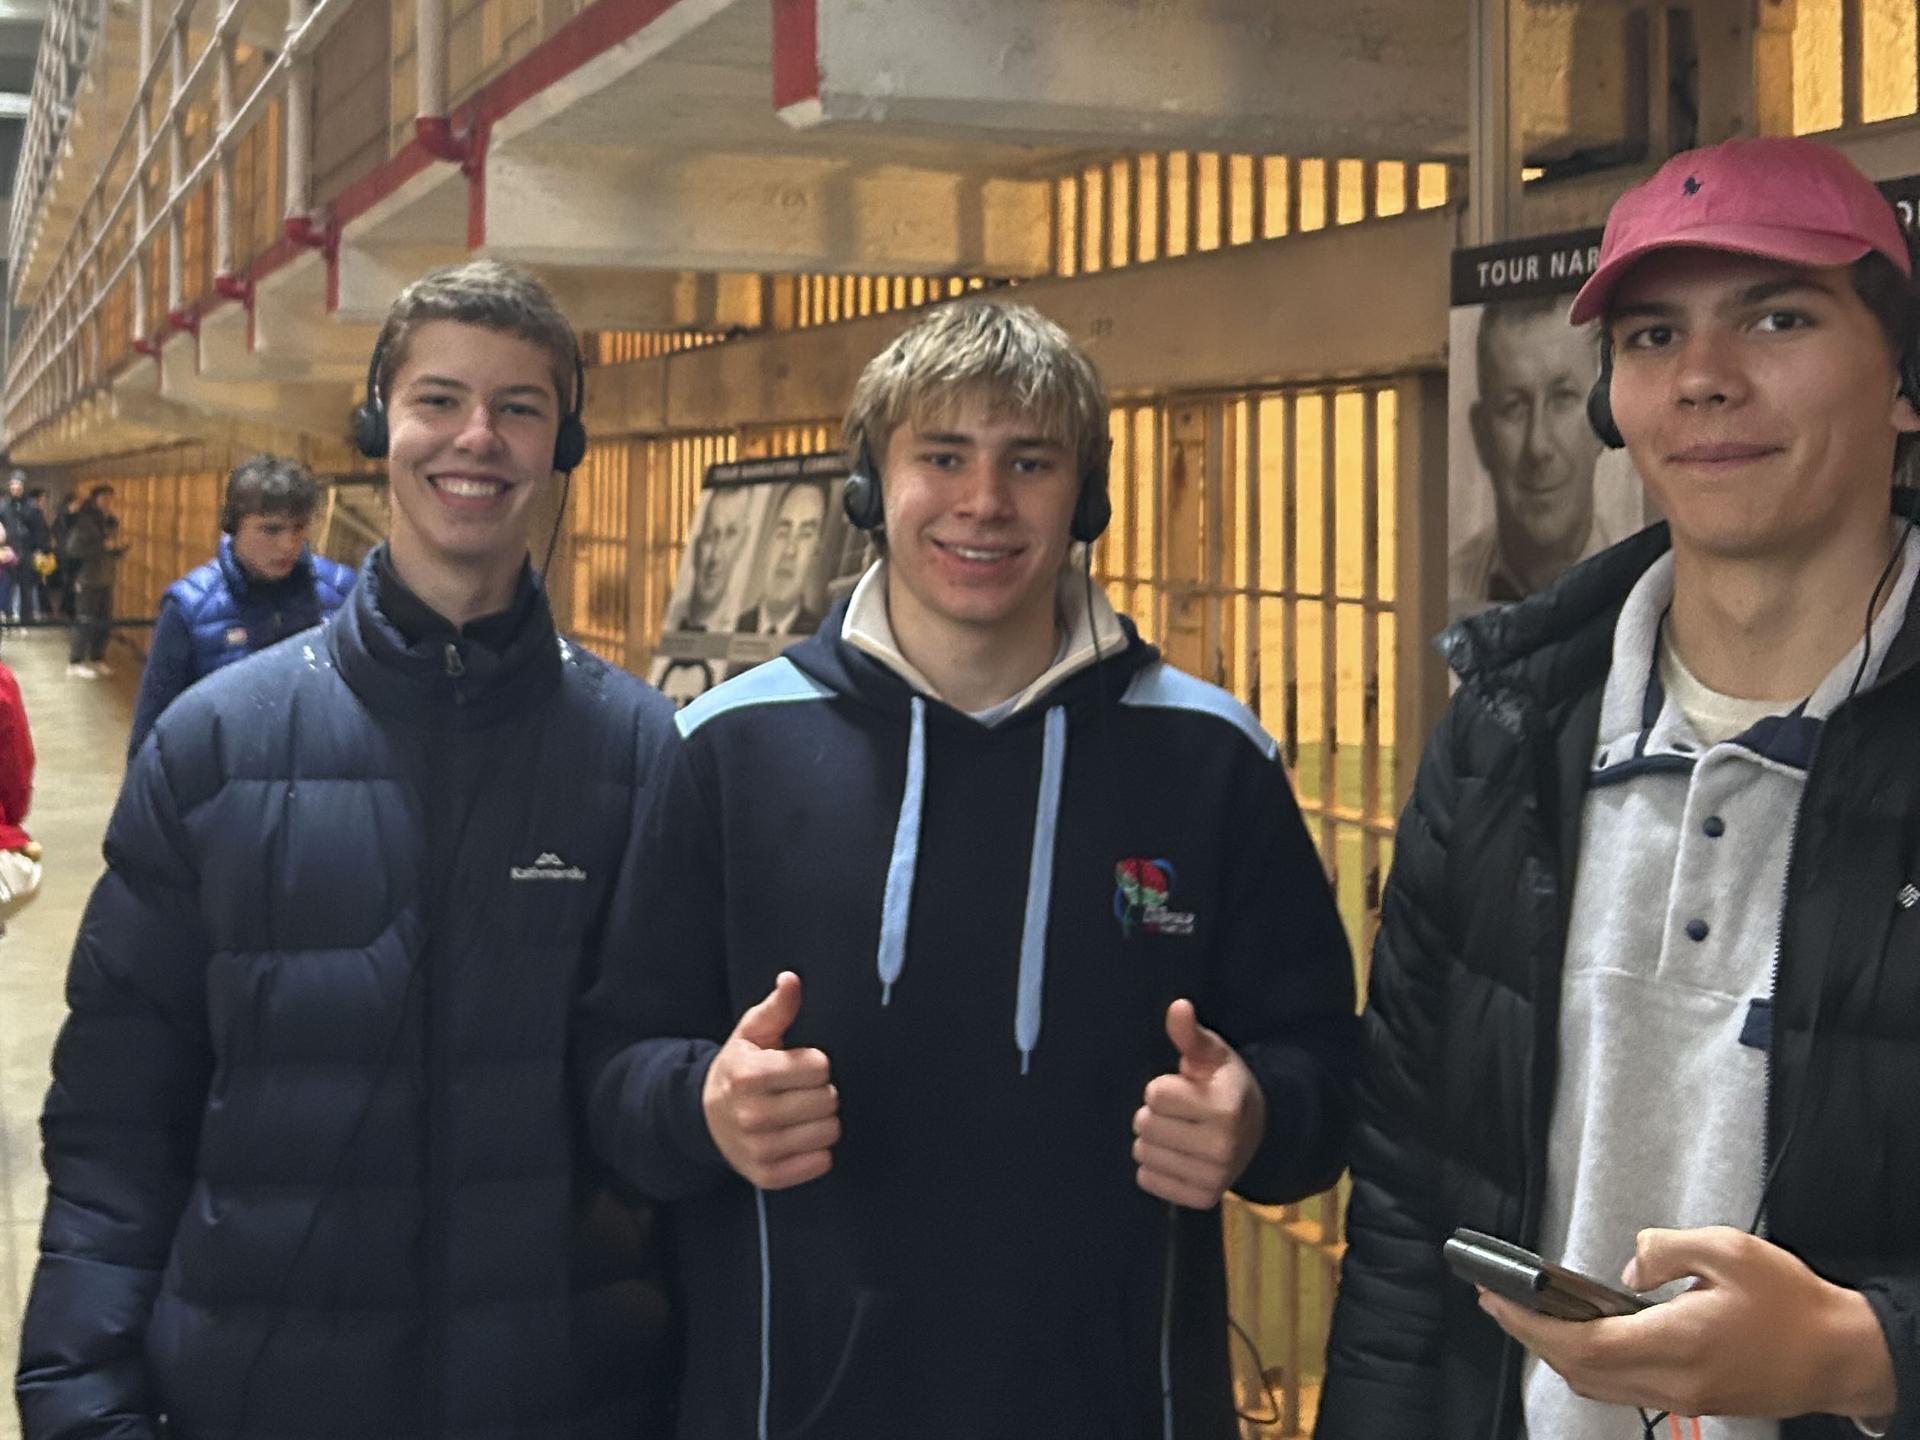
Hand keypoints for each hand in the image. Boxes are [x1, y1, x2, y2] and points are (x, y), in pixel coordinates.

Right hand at [700, 972, 839, 1189]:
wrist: (705, 1117)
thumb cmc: (739, 1070)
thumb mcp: (752, 1033)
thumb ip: (777, 1007)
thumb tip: (791, 980)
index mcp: (750, 1076)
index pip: (820, 1067)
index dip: (814, 1063)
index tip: (797, 1066)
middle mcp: (752, 1115)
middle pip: (828, 1100)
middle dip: (820, 1091)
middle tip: (798, 1090)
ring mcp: (760, 1149)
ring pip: (829, 1132)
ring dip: (821, 1121)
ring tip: (799, 1113)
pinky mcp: (768, 1175)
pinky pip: (820, 1163)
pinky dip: (816, 1150)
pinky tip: (798, 1137)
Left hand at [1131, 999, 1266, 1208]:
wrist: (1257, 1131)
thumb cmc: (1224, 1086)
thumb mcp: (1212, 1055)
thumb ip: (1190, 1034)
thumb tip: (1178, 1006)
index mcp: (1225, 1108)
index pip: (1155, 1094)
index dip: (1163, 1087)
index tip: (1184, 1089)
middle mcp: (1222, 1147)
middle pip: (1144, 1125)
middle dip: (1154, 1113)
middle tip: (1179, 1113)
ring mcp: (1213, 1178)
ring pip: (1143, 1153)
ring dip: (1153, 1140)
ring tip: (1178, 1132)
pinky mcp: (1201, 1199)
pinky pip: (1147, 1179)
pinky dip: (1154, 1166)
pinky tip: (1177, 1155)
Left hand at [1479, 1227, 1895, 1420]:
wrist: (1841, 1354)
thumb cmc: (1793, 1304)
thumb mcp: (1729, 1250)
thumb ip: (1665, 1250)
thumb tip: (1627, 1266)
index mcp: (1678, 1343)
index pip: (1581, 1343)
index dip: (1529, 1321)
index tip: (1495, 1296)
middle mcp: (1673, 1380)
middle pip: (1578, 1370)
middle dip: (1528, 1335)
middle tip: (1496, 1300)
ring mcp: (1682, 1396)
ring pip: (1597, 1384)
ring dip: (1554, 1351)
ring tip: (1526, 1313)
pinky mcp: (1691, 1398)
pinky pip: (1622, 1387)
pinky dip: (1588, 1362)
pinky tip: (1578, 1335)